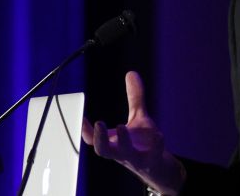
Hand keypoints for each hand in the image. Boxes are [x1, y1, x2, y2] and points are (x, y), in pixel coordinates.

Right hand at [82, 71, 185, 193]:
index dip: (85, 130)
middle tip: (98, 124)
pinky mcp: (152, 160)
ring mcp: (136, 157)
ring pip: (125, 154)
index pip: (93, 139)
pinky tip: (158, 135)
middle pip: (103, 150)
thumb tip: (131, 73)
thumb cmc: (142, 142)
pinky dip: (156, 144)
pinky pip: (153, 154)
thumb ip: (134, 97)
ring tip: (122, 126)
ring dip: (123, 141)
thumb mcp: (138, 117)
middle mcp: (120, 151)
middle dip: (99, 139)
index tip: (81, 117)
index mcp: (113, 142)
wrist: (158, 166)